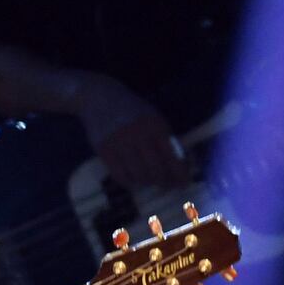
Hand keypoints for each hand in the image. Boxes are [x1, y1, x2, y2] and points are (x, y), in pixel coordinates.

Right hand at [74, 75, 188, 190]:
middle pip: (155, 169)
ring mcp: (119, 142)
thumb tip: (178, 165)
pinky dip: (128, 182)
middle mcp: (138, 134)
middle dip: (163, 181)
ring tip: (149, 181)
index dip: (179, 174)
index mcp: (156, 125)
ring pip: (138, 174)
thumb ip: (164, 138)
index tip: (183, 184)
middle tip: (166, 186)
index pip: (172, 156)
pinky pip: (119, 174)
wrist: (99, 98)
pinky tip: (132, 180)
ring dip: (146, 182)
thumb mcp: (153, 118)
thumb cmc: (132, 110)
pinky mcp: (103, 149)